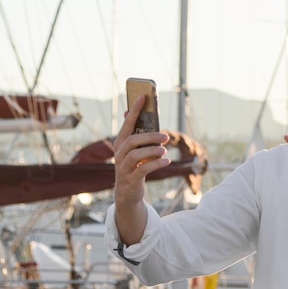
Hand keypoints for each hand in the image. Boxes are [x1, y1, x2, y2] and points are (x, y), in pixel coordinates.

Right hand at [113, 94, 170, 208]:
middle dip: (150, 136)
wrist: (127, 192)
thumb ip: (136, 133)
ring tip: (164, 151)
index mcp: (121, 143)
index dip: (135, 109)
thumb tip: (131, 111)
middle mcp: (119, 154)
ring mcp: (123, 167)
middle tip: (165, 137)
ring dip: (152, 151)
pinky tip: (167, 161)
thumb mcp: (134, 149)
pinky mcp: (130, 179)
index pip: (127, 123)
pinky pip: (142, 169)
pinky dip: (156, 164)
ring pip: (135, 155)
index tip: (143, 96)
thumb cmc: (134, 166)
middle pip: (132, 140)